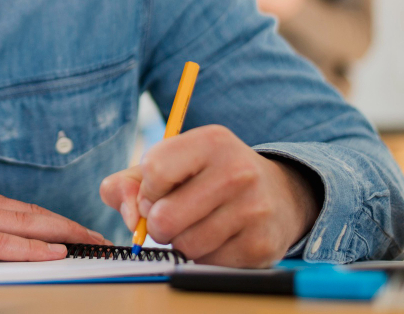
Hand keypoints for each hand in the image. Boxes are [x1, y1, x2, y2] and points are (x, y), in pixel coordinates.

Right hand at [0, 177, 106, 262]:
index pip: (20, 209)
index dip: (55, 221)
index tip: (82, 233)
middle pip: (32, 213)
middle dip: (72, 226)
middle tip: (104, 239)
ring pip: (24, 225)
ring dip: (64, 235)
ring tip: (95, 246)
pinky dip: (30, 248)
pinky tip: (54, 252)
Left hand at [100, 125, 319, 266]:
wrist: (278, 195)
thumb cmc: (208, 177)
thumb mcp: (171, 163)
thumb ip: (129, 182)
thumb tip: (125, 211)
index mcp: (211, 141)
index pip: (154, 170)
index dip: (146, 190)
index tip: (157, 192)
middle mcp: (237, 171)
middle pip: (164, 216)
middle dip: (156, 223)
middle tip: (170, 216)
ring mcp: (253, 209)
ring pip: (184, 244)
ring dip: (180, 242)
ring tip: (196, 225)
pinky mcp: (261, 245)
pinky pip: (208, 262)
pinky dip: (204, 255)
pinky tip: (217, 238)